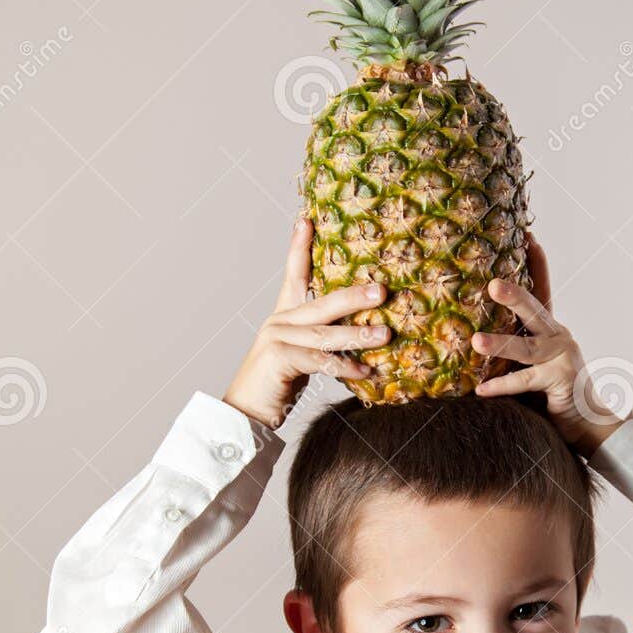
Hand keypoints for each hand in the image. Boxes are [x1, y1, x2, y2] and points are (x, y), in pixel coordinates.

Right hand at [222, 217, 391, 429]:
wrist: (246, 412)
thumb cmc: (278, 383)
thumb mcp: (302, 354)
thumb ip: (323, 340)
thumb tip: (364, 333)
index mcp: (284, 314)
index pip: (294, 273)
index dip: (300, 247)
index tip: (307, 220)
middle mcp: (280, 321)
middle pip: (322, 301)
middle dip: (355, 294)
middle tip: (382, 289)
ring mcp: (278, 338)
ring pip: (325, 333)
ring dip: (358, 335)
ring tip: (385, 334)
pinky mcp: (279, 359)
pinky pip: (319, 361)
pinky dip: (345, 367)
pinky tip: (366, 372)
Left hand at [473, 234, 626, 455]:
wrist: (588, 423)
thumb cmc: (551, 393)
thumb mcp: (531, 363)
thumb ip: (512, 347)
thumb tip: (470, 330)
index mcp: (550, 328)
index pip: (542, 289)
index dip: (536, 262)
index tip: (527, 234)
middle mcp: (558, 336)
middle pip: (534, 310)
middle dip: (514, 294)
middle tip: (492, 283)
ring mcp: (561, 357)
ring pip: (526, 347)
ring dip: (500, 343)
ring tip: (475, 340)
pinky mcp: (560, 380)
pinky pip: (526, 382)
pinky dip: (502, 386)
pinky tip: (481, 390)